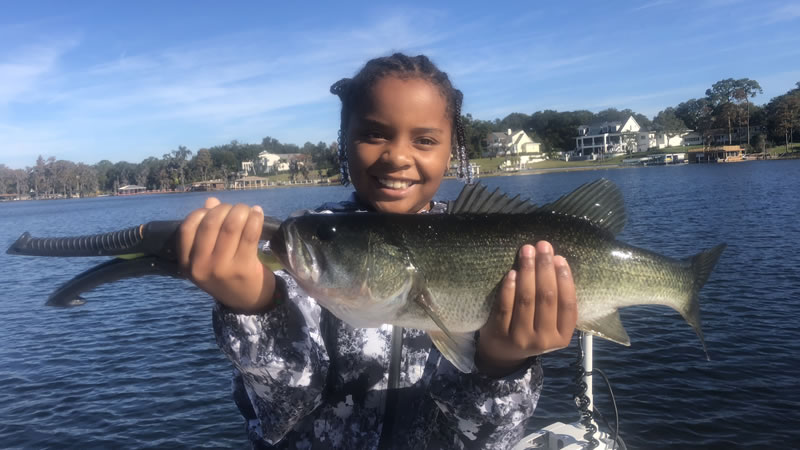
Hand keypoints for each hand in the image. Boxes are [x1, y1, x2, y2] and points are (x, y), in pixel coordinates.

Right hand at [178, 197, 276, 312]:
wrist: (248, 302)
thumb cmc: (227, 274)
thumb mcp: (209, 257)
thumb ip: (207, 230)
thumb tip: (211, 202)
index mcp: (187, 263)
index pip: (187, 228)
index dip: (202, 212)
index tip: (216, 210)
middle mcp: (201, 266)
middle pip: (210, 223)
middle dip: (225, 208)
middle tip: (236, 209)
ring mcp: (222, 268)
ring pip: (231, 226)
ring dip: (241, 211)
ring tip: (248, 210)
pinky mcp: (244, 268)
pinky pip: (250, 234)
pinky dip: (255, 218)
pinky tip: (258, 214)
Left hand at [476, 241, 577, 376]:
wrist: (502, 354)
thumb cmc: (531, 330)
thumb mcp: (550, 325)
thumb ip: (555, 302)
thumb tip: (554, 261)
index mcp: (562, 337)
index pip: (568, 305)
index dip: (564, 279)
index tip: (559, 258)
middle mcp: (544, 340)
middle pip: (546, 298)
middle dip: (545, 268)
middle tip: (543, 246)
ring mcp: (521, 338)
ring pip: (526, 299)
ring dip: (527, 272)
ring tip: (527, 252)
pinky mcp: (500, 334)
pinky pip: (505, 306)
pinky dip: (509, 287)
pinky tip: (512, 272)